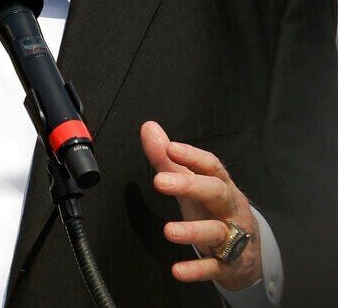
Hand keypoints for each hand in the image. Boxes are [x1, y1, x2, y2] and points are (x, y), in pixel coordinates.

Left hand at [141, 121, 260, 290]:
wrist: (250, 252)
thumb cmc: (214, 209)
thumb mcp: (193, 184)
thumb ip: (169, 159)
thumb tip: (148, 128)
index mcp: (221, 185)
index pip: (211, 166)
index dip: (192, 156)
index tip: (169, 148)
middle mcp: (229, 208)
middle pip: (216, 193)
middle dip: (191, 186)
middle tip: (160, 181)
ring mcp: (232, 237)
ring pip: (216, 232)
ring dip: (193, 231)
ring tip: (168, 231)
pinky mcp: (228, 265)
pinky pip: (214, 267)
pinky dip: (197, 269)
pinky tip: (177, 271)